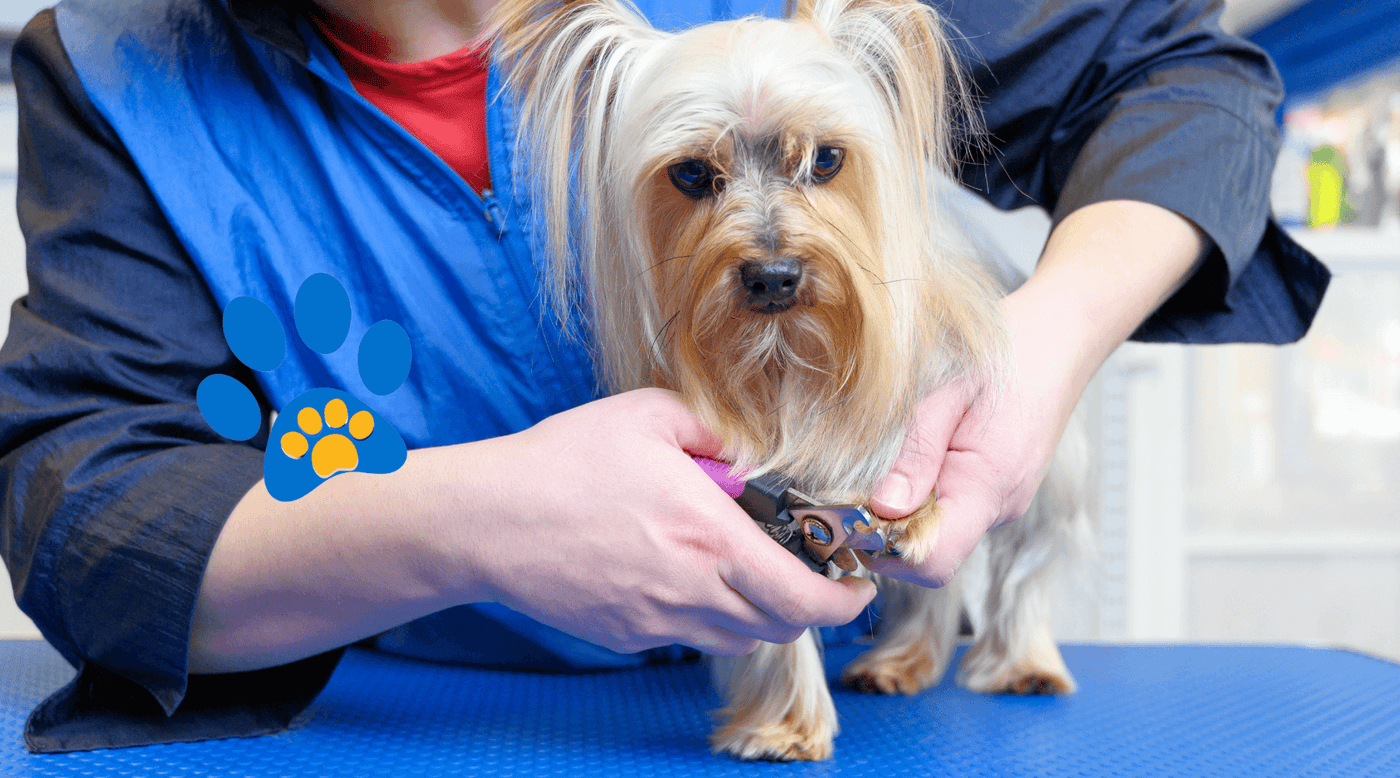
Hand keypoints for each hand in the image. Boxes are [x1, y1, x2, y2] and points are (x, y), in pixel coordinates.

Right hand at [467, 388, 876, 654]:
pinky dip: (705, 616)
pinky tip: (682, 574)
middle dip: (807, 605)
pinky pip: (687, 637)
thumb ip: (717, 430)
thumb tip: (755, 450)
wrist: (488, 520)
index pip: (805, 598)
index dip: (845, 600)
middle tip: (808, 573)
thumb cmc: (565, 461)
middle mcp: (691, 591)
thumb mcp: (650, 416)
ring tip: (744, 571)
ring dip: (757, 613)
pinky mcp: (626, 636)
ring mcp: (657, 621)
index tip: (857, 583)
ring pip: (737, 639)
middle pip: (779, 626)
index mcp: (711, 538)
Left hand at [864, 304, 1075, 586]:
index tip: (852, 513)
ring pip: (939, 533)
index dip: (885, 548)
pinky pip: (952, 509)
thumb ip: (916, 453)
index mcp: (988, 487)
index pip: (932, 560)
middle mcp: (999, 507)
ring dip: (904, 511)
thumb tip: (883, 507)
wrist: (1061, 336)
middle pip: (929, 553)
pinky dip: (924, 496)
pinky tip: (917, 456)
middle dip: (886, 530)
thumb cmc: (1008, 354)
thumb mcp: (947, 394)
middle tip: (855, 484)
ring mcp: (1002, 501)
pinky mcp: (997, 489)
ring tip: (890, 460)